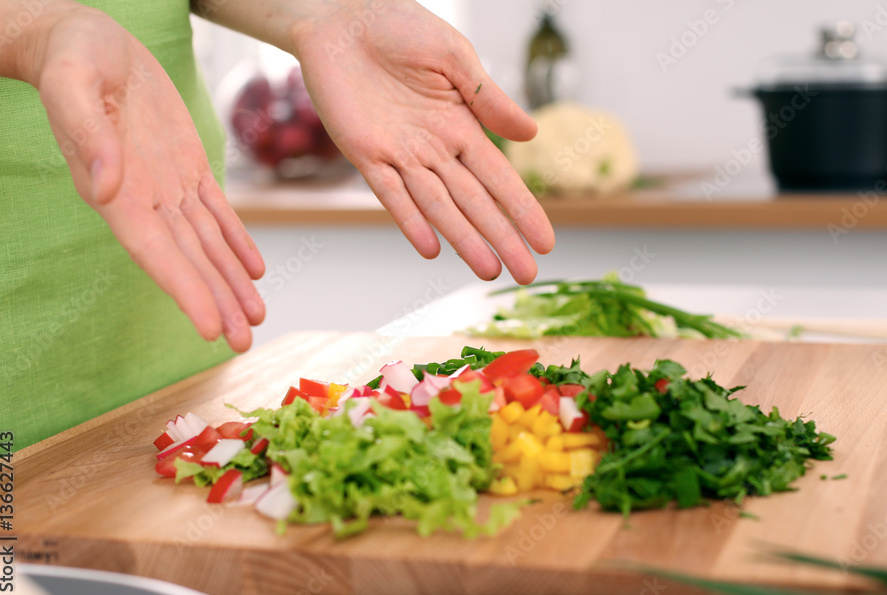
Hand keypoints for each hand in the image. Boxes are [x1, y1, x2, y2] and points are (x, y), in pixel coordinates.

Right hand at [27, 4, 265, 351]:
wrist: (88, 41)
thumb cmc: (72, 59)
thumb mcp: (73, 85)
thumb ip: (88, 135)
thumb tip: (105, 188)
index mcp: (115, 190)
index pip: (154, 252)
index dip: (184, 290)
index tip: (209, 326)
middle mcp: (143, 199)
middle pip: (187, 260)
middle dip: (217, 301)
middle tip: (244, 342)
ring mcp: (167, 186)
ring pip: (208, 244)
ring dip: (233, 282)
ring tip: (257, 317)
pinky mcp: (187, 167)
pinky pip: (217, 212)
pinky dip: (237, 241)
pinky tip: (255, 271)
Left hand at [292, 0, 554, 283]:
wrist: (340, 13)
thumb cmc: (398, 25)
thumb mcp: (454, 56)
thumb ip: (487, 98)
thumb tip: (530, 134)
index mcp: (461, 126)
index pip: (499, 178)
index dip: (522, 210)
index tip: (546, 242)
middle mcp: (434, 148)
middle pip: (474, 202)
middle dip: (501, 239)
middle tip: (527, 275)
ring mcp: (399, 155)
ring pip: (437, 206)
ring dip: (463, 239)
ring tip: (488, 270)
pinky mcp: (364, 153)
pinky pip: (389, 193)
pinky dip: (409, 220)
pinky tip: (431, 247)